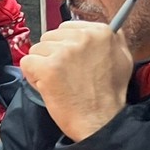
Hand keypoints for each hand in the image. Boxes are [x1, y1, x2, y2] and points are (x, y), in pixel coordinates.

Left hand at [18, 21, 131, 141]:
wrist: (99, 122)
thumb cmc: (109, 96)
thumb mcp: (123, 59)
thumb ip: (113, 40)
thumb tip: (104, 29)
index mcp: (101, 32)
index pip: (66, 28)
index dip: (64, 46)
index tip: (71, 61)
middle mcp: (83, 37)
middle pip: (50, 37)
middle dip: (52, 55)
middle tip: (65, 75)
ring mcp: (65, 52)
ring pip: (37, 50)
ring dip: (42, 66)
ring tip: (58, 82)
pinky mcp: (49, 67)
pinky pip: (27, 63)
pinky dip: (32, 76)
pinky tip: (47, 87)